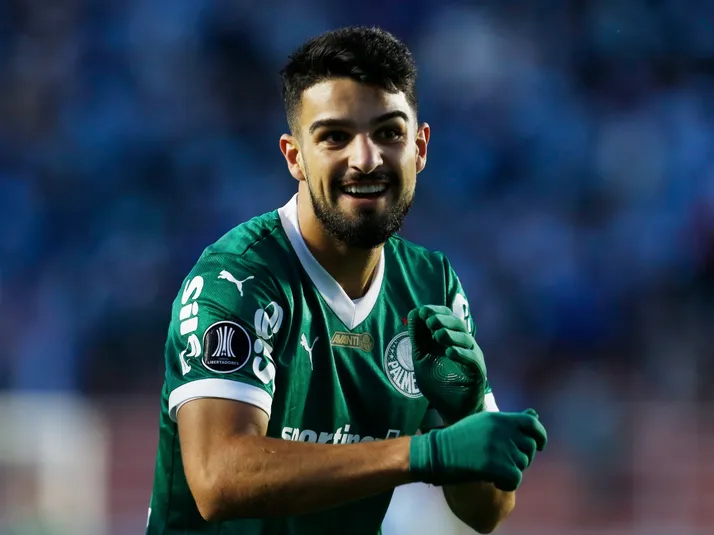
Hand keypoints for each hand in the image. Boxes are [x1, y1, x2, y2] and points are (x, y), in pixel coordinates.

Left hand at [408, 305, 486, 422]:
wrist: (452, 410)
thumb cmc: (438, 383)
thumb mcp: (422, 358)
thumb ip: (418, 338)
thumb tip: (413, 312)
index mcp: (450, 338)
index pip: (447, 316)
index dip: (436, 311)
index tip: (422, 311)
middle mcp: (463, 344)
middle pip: (457, 324)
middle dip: (443, 320)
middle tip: (430, 322)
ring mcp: (472, 356)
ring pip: (466, 339)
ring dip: (451, 335)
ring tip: (437, 334)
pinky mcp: (478, 372)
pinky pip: (472, 359)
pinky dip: (461, 354)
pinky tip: (449, 352)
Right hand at [409, 409, 547, 489]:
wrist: (438, 453)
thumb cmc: (459, 438)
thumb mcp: (485, 422)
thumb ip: (510, 421)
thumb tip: (535, 414)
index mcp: (500, 418)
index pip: (532, 423)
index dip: (540, 435)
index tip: (540, 444)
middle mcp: (503, 430)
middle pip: (529, 448)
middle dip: (522, 457)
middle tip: (504, 461)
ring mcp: (500, 448)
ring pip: (522, 465)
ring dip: (512, 471)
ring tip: (493, 469)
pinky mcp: (496, 466)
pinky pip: (515, 479)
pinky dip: (507, 484)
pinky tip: (494, 481)